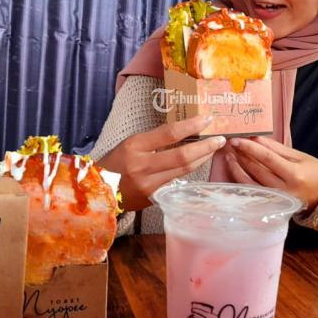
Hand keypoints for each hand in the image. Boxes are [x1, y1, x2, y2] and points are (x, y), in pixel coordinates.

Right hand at [95, 116, 225, 211]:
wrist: (98, 190)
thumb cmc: (114, 162)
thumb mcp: (130, 144)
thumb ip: (154, 140)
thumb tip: (184, 132)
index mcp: (134, 146)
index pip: (169, 133)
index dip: (192, 126)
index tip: (207, 119)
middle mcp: (142, 166)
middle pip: (182, 156)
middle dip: (205, 147)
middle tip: (219, 139)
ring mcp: (149, 185)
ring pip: (184, 171)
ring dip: (202, 159)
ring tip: (213, 149)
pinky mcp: (153, 198)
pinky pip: (177, 182)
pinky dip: (190, 171)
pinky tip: (199, 163)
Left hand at [222, 136, 317, 212]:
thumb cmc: (313, 173)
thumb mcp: (299, 156)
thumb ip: (276, 148)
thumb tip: (256, 138)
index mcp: (294, 175)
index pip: (267, 158)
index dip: (250, 148)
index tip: (237, 140)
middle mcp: (284, 190)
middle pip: (257, 171)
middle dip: (242, 156)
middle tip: (231, 144)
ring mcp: (276, 200)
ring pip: (251, 184)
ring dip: (237, 169)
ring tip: (230, 156)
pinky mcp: (271, 206)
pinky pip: (252, 193)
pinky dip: (241, 182)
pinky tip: (235, 171)